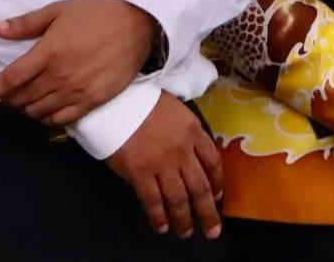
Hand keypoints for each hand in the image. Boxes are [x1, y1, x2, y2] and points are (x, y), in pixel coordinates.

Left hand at [0, 0, 156, 122]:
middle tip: (5, 92)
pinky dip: (46, 117)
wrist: (139, 25)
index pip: (8, 81)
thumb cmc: (96, 13)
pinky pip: (60, 119)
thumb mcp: (59, 10)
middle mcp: (60, 76)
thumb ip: (25, 24)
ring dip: (25, 108)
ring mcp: (77, 92)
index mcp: (48, 52)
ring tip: (25, 98)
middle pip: (21, 99)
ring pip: (38, 111)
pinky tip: (45, 108)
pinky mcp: (93, 102)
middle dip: (6, 99)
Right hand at [108, 92, 222, 239]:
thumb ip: (188, 133)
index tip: (217, 197)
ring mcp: (161, 163)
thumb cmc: (145, 102)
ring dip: (184, 219)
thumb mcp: (176, 110)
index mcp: (193, 130)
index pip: (213, 161)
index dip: (217, 183)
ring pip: (179, 198)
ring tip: (186, 232)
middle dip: (207, 212)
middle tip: (212, 231)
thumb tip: (193, 158)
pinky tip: (163, 226)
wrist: (116, 100)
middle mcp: (181, 150)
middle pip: (200, 187)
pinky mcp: (140, 173)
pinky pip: (153, 201)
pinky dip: (159, 217)